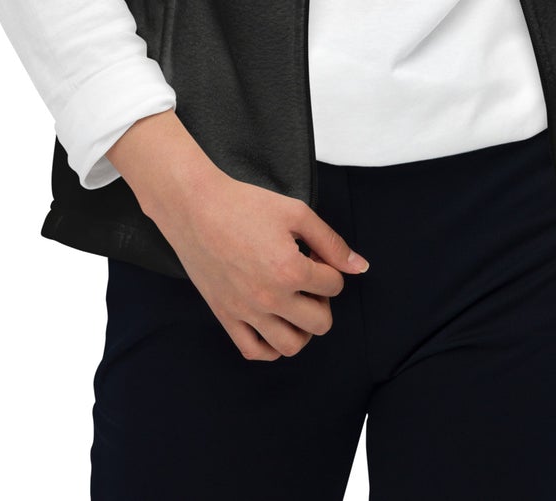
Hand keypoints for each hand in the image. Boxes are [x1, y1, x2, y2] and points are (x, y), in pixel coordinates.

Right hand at [152, 168, 371, 361]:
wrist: (196, 207)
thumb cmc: (245, 204)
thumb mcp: (296, 212)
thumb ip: (331, 242)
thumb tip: (359, 266)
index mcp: (290, 271)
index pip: (334, 285)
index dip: (329, 267)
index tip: (312, 253)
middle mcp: (270, 298)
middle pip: (320, 323)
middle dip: (323, 301)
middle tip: (308, 280)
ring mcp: (246, 312)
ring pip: (291, 345)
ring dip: (302, 328)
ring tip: (294, 303)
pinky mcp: (226, 316)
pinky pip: (255, 351)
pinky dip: (270, 346)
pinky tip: (274, 323)